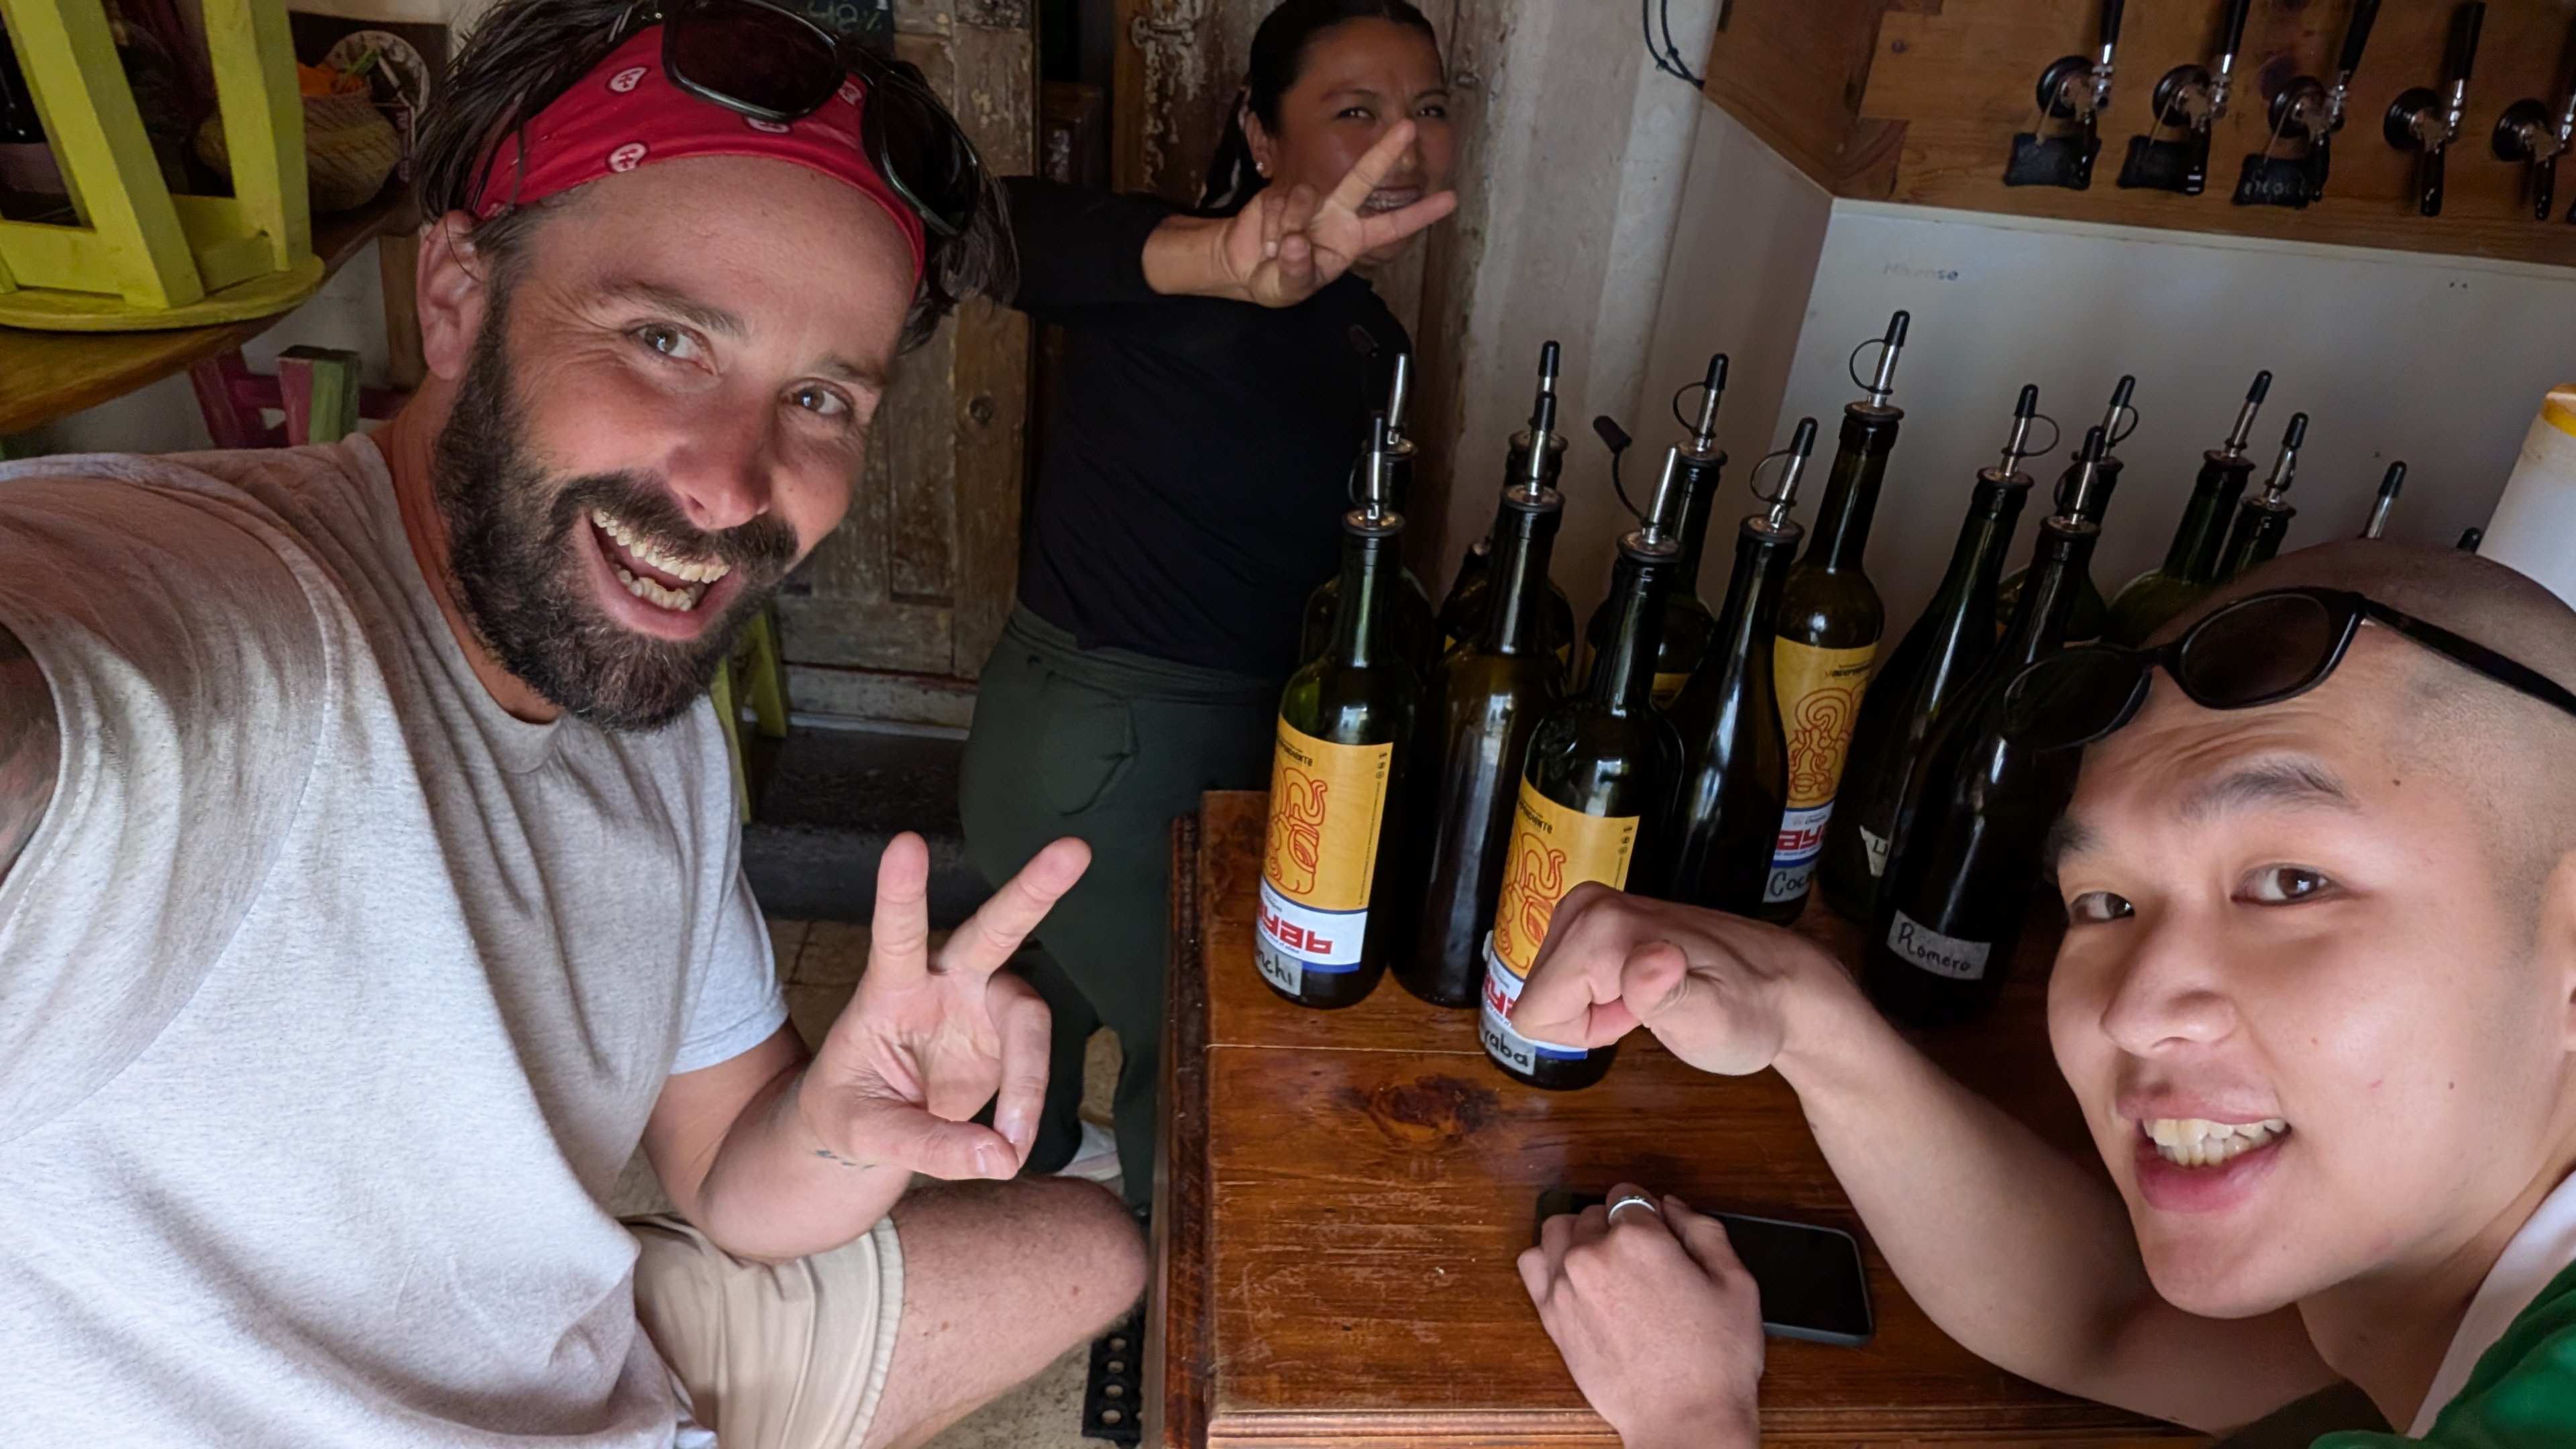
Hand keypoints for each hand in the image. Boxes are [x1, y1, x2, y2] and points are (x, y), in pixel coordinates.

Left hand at [795, 832, 1088, 1180]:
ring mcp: (979, 1009)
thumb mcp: (863, 1132)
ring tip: (1011, 1143)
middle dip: (1033, 890)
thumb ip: (926, 1144)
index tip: (906, 844)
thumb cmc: (849, 1112)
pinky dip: (1027, 1109)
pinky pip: (1033, 1068)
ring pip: (1029, 1013)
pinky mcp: (1005, 1042)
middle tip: (1073, 851)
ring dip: (1029, 1078)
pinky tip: (1008, 1144)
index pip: (896, 936)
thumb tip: (1000, 1158)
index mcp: (889, 990)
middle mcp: (942, 984)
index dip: (901, 894)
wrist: (864, 1130)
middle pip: (993, 930)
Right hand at [1207, 120, 1456, 305]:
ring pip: (1305, 198)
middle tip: (1409, 126)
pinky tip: (1266, 240)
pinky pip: (1278, 201)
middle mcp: (1338, 213)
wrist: (1243, 267)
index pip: (1392, 226)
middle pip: (1364, 177)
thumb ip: (1297, 270)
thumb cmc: (1278, 281)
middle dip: (1384, 151)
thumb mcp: (1289, 288)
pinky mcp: (1282, 191)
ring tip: (1276, 251)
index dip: (1420, 214)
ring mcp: (1311, 200)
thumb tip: (1297, 243)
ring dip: (1287, 227)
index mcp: (1352, 240)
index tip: (1451, 200)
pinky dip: (1269, 226)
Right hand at [1508, 885, 1845, 1076]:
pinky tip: (1644, 986)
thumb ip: (1668, 995)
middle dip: (1586, 1018)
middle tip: (1645, 1011)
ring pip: (1549, 987)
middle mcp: (1587, 906)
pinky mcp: (1597, 915)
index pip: (1533, 1013)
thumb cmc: (1750, 1012)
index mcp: (1600, 929)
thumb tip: (1644, 963)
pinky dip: (1601, 992)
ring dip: (1594, 1007)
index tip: (1633, 1019)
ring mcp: (1590, 906)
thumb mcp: (1713, 1020)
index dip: (1583, 1033)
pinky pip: (1566, 974)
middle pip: (1537, 996)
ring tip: (1649, 1000)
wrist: (1783, 985)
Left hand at [1520, 1184, 1764, 1448]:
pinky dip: (1549, 1261)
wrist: (1685, 1419)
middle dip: (1618, 1226)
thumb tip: (1673, 1206)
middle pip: (1595, 1213)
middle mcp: (1595, 1254)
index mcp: (1640, 1237)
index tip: (1661, 1234)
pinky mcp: (1551, 1316)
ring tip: (1608, 1264)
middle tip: (1644, 1261)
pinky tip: (1575, 1277)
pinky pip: (1532, 1265)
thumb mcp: (1737, 1283)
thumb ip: (1703, 1230)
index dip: (1650, 1212)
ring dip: (1581, 1236)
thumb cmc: (1714, 1360)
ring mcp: (1566, 1285)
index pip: (1630, 1195)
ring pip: (1559, 1230)